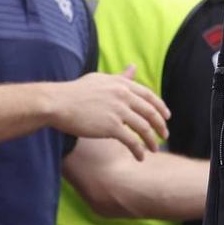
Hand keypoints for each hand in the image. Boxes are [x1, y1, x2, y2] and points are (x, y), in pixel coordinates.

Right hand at [45, 65, 170, 159]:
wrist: (57, 103)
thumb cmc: (75, 92)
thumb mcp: (100, 79)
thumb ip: (120, 77)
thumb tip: (134, 67)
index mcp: (122, 84)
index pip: (149, 96)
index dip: (160, 107)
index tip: (166, 117)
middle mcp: (124, 95)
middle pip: (150, 112)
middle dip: (160, 126)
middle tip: (165, 136)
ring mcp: (118, 111)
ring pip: (144, 128)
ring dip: (151, 141)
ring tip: (154, 149)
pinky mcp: (111, 126)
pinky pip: (132, 141)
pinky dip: (139, 150)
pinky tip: (140, 157)